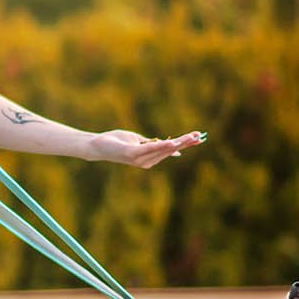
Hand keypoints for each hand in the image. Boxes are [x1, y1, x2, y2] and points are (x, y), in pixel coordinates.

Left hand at [86, 130, 205, 168]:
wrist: (98, 146)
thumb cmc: (117, 142)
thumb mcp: (139, 141)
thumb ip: (154, 144)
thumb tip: (172, 146)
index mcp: (149, 158)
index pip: (171, 150)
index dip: (186, 143)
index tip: (199, 137)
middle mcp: (146, 162)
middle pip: (170, 150)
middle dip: (186, 143)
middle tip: (200, 136)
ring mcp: (139, 159)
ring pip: (162, 150)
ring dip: (177, 143)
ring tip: (190, 138)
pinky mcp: (132, 154)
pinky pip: (149, 149)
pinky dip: (161, 146)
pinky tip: (172, 143)